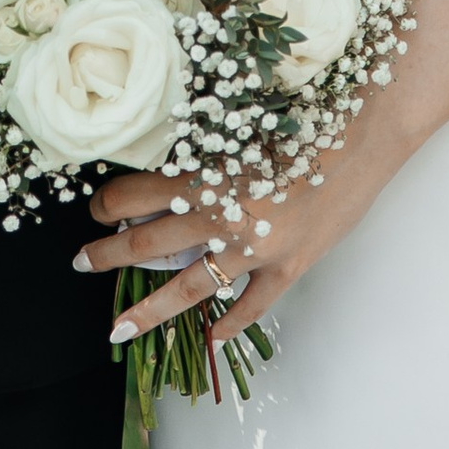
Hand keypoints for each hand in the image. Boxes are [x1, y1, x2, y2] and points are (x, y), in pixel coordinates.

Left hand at [71, 143, 368, 351]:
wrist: (366, 131)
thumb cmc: (305, 110)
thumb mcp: (241, 119)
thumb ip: (201, 144)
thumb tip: (163, 159)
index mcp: (203, 173)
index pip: (132, 195)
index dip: (106, 204)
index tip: (96, 210)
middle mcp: (220, 215)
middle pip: (145, 245)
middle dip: (106, 256)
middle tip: (81, 263)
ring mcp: (254, 249)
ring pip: (187, 289)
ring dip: (148, 310)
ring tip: (119, 328)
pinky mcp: (287, 267)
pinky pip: (250, 306)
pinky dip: (229, 325)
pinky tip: (211, 338)